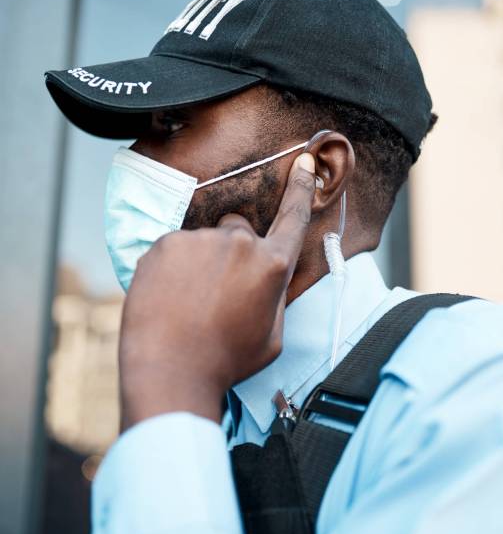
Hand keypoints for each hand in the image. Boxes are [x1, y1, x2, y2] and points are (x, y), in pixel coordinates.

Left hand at [118, 153, 315, 429]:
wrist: (170, 370)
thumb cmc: (226, 360)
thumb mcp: (271, 336)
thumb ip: (273, 295)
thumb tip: (265, 276)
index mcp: (271, 265)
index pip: (292, 218)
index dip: (301, 190)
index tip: (304, 163)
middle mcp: (239, 243)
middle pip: (240, 230)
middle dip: (234, 251)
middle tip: (217, 291)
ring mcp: (200, 240)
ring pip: (204, 241)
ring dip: (201, 261)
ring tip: (189, 301)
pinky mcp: (166, 243)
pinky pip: (175, 247)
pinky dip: (173, 266)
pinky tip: (169, 296)